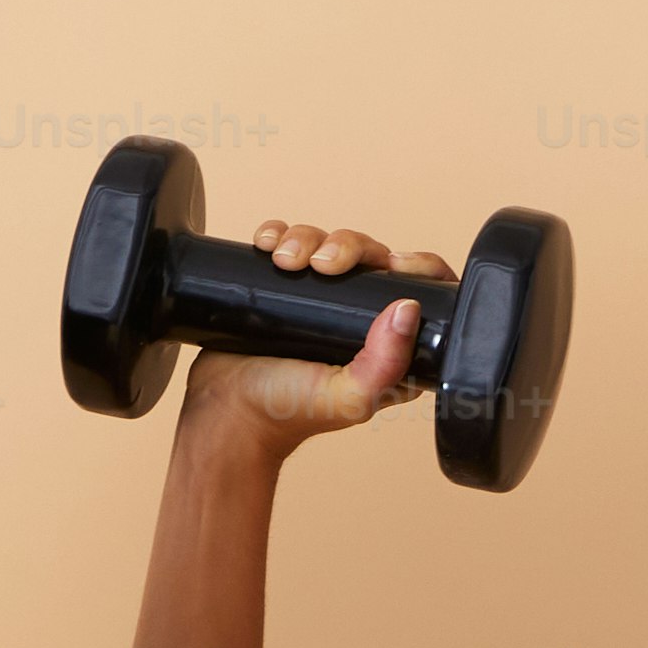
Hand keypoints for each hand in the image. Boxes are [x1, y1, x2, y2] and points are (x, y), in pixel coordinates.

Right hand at [175, 219, 451, 463]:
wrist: (224, 410)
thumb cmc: (285, 412)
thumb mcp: (349, 398)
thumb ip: (385, 364)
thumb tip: (408, 308)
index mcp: (390, 347)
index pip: (422, 291)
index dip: (417, 267)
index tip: (391, 265)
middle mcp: (359, 320)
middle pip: (371, 255)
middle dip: (348, 246)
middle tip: (322, 264)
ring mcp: (320, 300)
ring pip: (328, 242)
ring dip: (307, 239)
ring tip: (283, 261)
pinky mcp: (282, 286)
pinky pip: (289, 242)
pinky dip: (278, 234)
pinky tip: (266, 246)